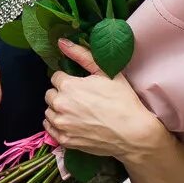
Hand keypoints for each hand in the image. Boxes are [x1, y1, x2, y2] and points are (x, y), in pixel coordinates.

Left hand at [44, 39, 165, 159]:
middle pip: (50, 94)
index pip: (56, 77)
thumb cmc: (122, 101)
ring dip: (58, 109)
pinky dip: (56, 125)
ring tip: (76, 111)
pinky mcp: (65, 140)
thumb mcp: (106, 73)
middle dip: (61, 94)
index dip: (68, 80)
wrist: (134, 133)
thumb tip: (61, 42)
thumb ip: (82, 55)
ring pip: (49, 112)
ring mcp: (62, 124)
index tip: (79, 85)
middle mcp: (60, 105)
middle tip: (79, 99)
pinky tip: (70, 123)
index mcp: (68, 86)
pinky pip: (49, 129)